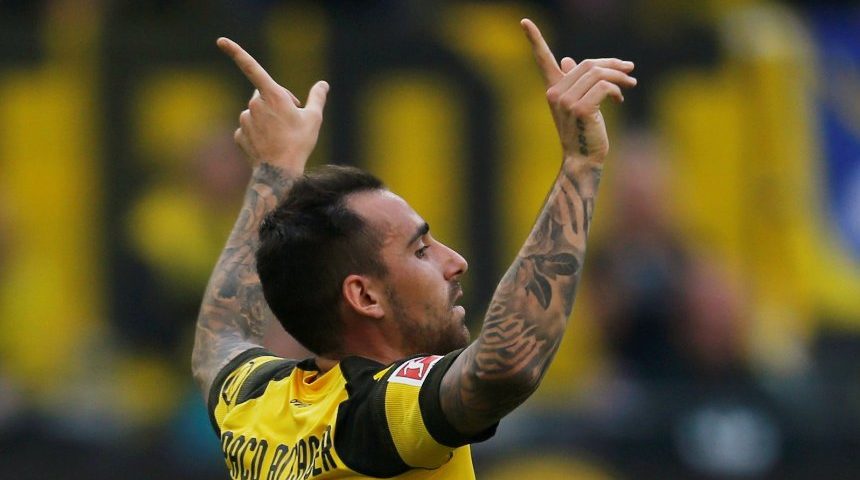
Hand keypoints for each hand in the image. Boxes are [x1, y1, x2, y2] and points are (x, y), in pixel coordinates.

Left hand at [217, 37, 328, 176]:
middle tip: (291, 120)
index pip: (252, 68)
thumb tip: (323, 84)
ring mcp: (245, 120)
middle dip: (275, 101)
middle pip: (263, 93)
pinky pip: (250, 128)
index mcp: (272, 95)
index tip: (221, 41)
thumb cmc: (299, 143)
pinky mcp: (240, 135)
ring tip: (281, 136)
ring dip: (267, 118)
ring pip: (256, 112)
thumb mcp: (314, 118)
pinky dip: (258, 133)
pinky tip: (269, 144)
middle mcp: (255, 104)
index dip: (236, 52)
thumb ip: (317, 97)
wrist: (280, 172)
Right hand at [520, 19, 635, 161]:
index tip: (524, 21)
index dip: (534, 39)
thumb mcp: (578, 104)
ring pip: (598, 74)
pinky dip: (617, 89)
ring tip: (630, 84)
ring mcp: (566, 101)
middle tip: (630, 70)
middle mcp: (555, 93)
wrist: (583, 159)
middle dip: (612, 64)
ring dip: (619, 77)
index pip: (543, 59)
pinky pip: (604, 87)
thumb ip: (574, 81)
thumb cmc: (583, 132)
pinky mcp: (581, 109)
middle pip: (587, 64)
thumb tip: (568, 60)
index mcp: (553, 89)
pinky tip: (620, 99)